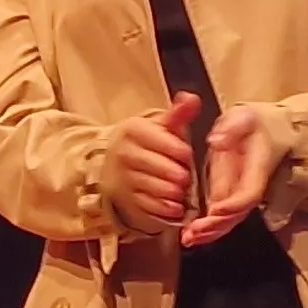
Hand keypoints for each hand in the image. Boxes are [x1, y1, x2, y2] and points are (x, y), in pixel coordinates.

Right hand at [102, 93, 202, 231]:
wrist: (115, 162)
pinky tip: (175, 206)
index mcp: (134, 130)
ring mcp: (123, 178)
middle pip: (162, 168)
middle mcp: (124, 153)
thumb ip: (179, 114)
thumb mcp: (160, 125)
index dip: (181, 151)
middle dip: (180, 174)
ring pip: (157, 188)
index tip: (186, 155)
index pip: (164, 142)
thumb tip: (192, 99)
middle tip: (186, 176)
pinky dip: (165, 208)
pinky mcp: (125, 199)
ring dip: (174, 192)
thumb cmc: (148, 142)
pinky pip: (149, 206)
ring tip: (181, 190)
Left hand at [179, 104, 289, 248]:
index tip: (215, 210)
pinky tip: (188, 236)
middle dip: (217, 226)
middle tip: (194, 232)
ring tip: (188, 239)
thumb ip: (232, 128)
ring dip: (209, 233)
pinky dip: (206, 229)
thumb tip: (216, 141)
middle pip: (238, 214)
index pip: (250, 193)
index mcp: (257, 169)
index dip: (234, 204)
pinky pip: (219, 217)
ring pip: (228, 220)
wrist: (262, 129)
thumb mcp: (244, 117)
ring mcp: (237, 193)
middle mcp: (248, 186)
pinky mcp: (226, 195)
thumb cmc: (253, 123)